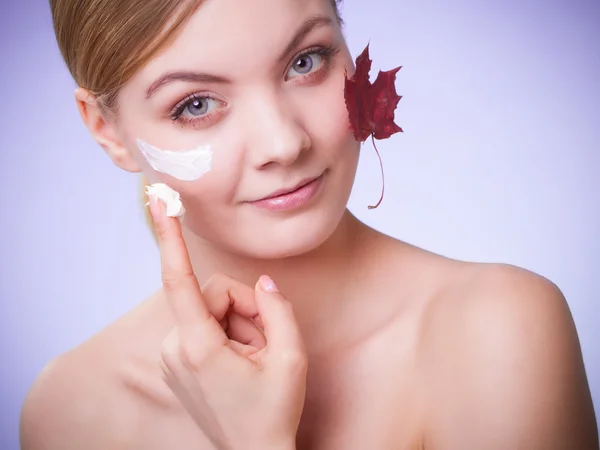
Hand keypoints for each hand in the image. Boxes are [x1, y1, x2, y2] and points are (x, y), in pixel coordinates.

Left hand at [149, 196, 306, 449]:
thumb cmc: (273, 411)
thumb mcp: (291, 358)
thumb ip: (277, 310)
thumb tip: (262, 283)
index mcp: (199, 346)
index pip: (180, 280)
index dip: (170, 238)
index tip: (158, 204)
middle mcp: (175, 347)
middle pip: (214, 293)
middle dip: (246, 308)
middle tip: (266, 342)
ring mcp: (172, 355)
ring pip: (211, 308)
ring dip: (239, 324)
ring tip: (253, 358)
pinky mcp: (175, 358)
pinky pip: (204, 323)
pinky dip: (227, 333)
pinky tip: (239, 360)